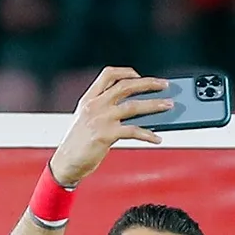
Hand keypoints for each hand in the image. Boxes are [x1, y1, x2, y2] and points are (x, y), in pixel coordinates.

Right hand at [47, 67, 171, 185]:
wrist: (65, 163)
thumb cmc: (79, 143)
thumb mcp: (87, 119)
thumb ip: (105, 109)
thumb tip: (139, 109)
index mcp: (89, 98)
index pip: (108, 75)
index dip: (126, 72)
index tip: (139, 75)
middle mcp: (95, 105)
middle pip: (126, 86)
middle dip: (148, 83)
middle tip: (165, 84)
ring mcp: (101, 119)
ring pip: (134, 106)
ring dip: (155, 105)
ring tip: (169, 105)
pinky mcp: (106, 135)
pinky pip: (133, 131)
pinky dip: (148, 134)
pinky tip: (157, 138)